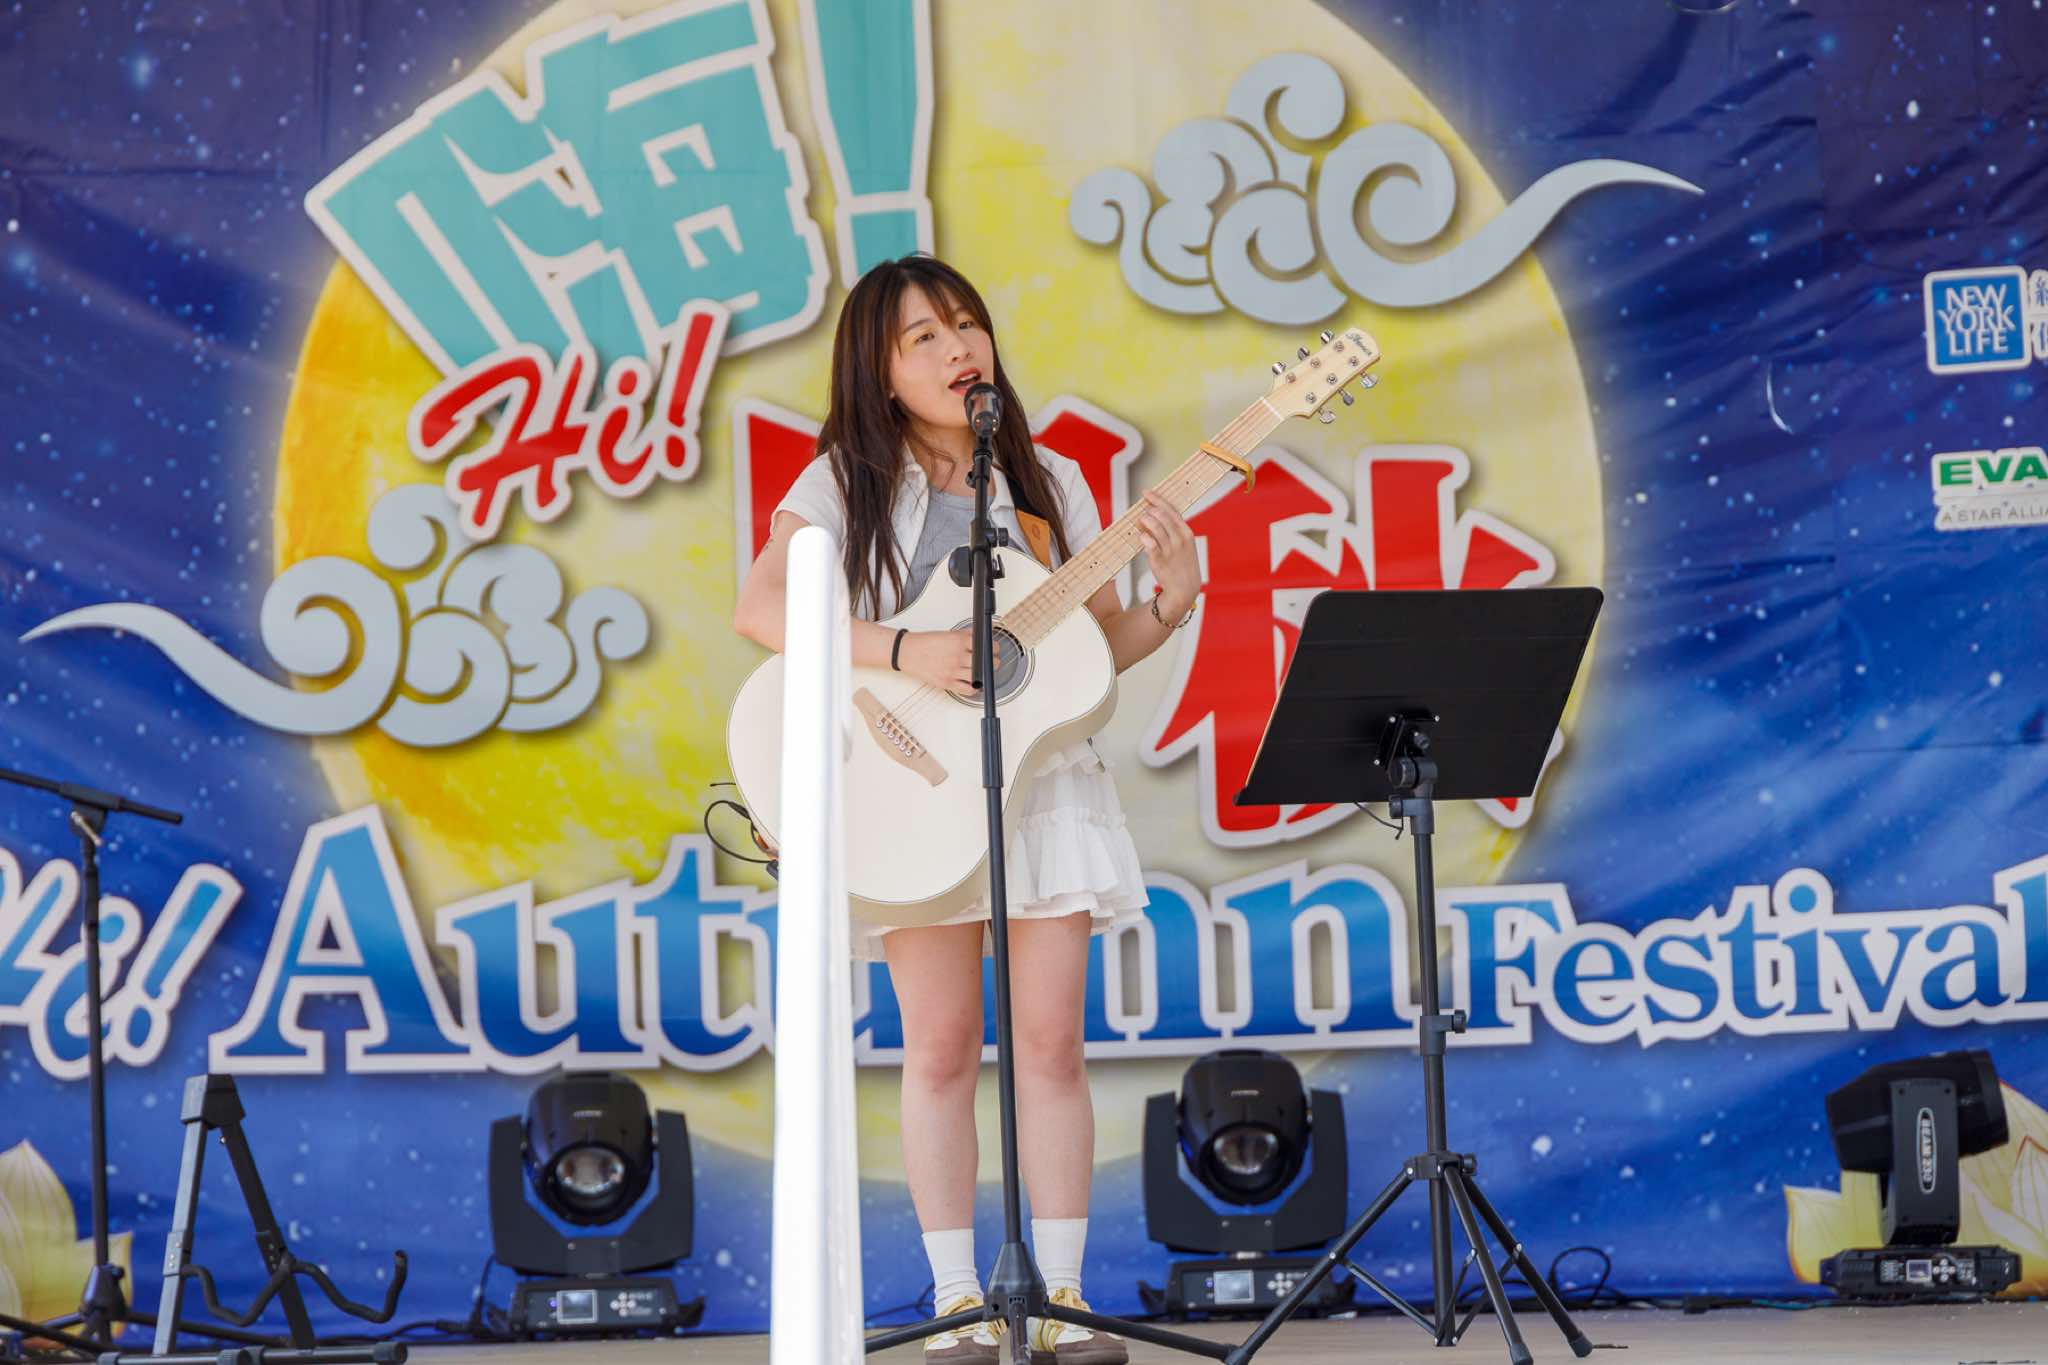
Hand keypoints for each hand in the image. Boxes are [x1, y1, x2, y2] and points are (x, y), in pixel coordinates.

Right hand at [894, 629, 1008, 694]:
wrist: (907, 652)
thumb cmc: (925, 643)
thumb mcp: (948, 634)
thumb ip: (965, 635)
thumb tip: (981, 636)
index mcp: (958, 641)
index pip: (985, 645)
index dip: (993, 648)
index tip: (994, 649)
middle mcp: (957, 656)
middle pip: (985, 661)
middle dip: (992, 661)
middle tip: (992, 661)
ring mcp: (952, 670)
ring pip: (979, 675)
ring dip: (985, 674)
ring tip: (983, 672)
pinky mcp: (946, 683)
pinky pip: (967, 689)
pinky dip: (974, 688)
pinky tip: (974, 683)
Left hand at [1134, 489, 1199, 619]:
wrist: (1185, 588)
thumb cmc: (1182, 564)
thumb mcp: (1184, 544)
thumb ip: (1171, 529)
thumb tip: (1152, 514)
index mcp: (1186, 533)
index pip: (1172, 510)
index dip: (1157, 499)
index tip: (1146, 492)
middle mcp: (1180, 539)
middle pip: (1162, 515)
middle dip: (1150, 509)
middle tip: (1143, 509)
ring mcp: (1170, 550)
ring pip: (1155, 527)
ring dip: (1145, 520)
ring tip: (1140, 520)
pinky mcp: (1160, 560)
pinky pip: (1149, 543)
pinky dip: (1143, 537)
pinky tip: (1141, 535)